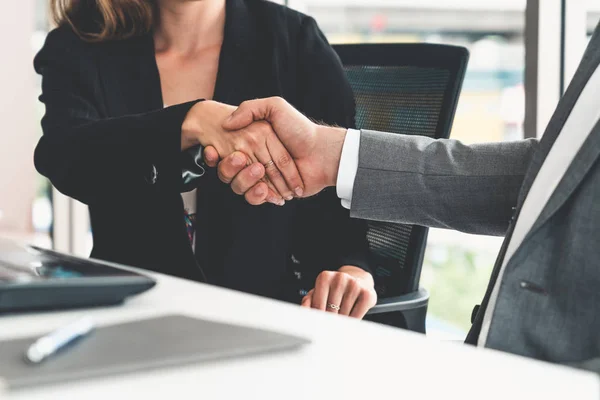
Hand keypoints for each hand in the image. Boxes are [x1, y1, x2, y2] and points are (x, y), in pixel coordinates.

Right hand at [182, 100, 303, 201]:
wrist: (322, 152)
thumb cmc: (300, 129)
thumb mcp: (275, 107)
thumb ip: (250, 108)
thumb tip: (227, 122)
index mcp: (253, 142)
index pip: (228, 152)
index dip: (219, 155)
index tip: (214, 150)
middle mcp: (256, 159)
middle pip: (230, 171)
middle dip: (231, 168)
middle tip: (240, 159)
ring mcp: (264, 177)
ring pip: (239, 186)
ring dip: (244, 181)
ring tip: (257, 171)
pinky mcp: (273, 192)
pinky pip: (255, 198)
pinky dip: (258, 195)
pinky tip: (265, 189)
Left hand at [301, 266, 376, 318]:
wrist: (357, 279)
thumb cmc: (334, 289)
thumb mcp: (319, 292)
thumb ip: (308, 301)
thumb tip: (305, 310)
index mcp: (325, 277)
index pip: (318, 305)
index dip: (318, 317)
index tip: (319, 323)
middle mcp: (340, 278)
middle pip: (331, 310)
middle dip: (329, 320)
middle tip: (330, 323)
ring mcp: (355, 285)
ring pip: (344, 314)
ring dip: (341, 321)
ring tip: (340, 318)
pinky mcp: (367, 293)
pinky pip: (357, 315)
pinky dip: (352, 321)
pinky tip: (350, 318)